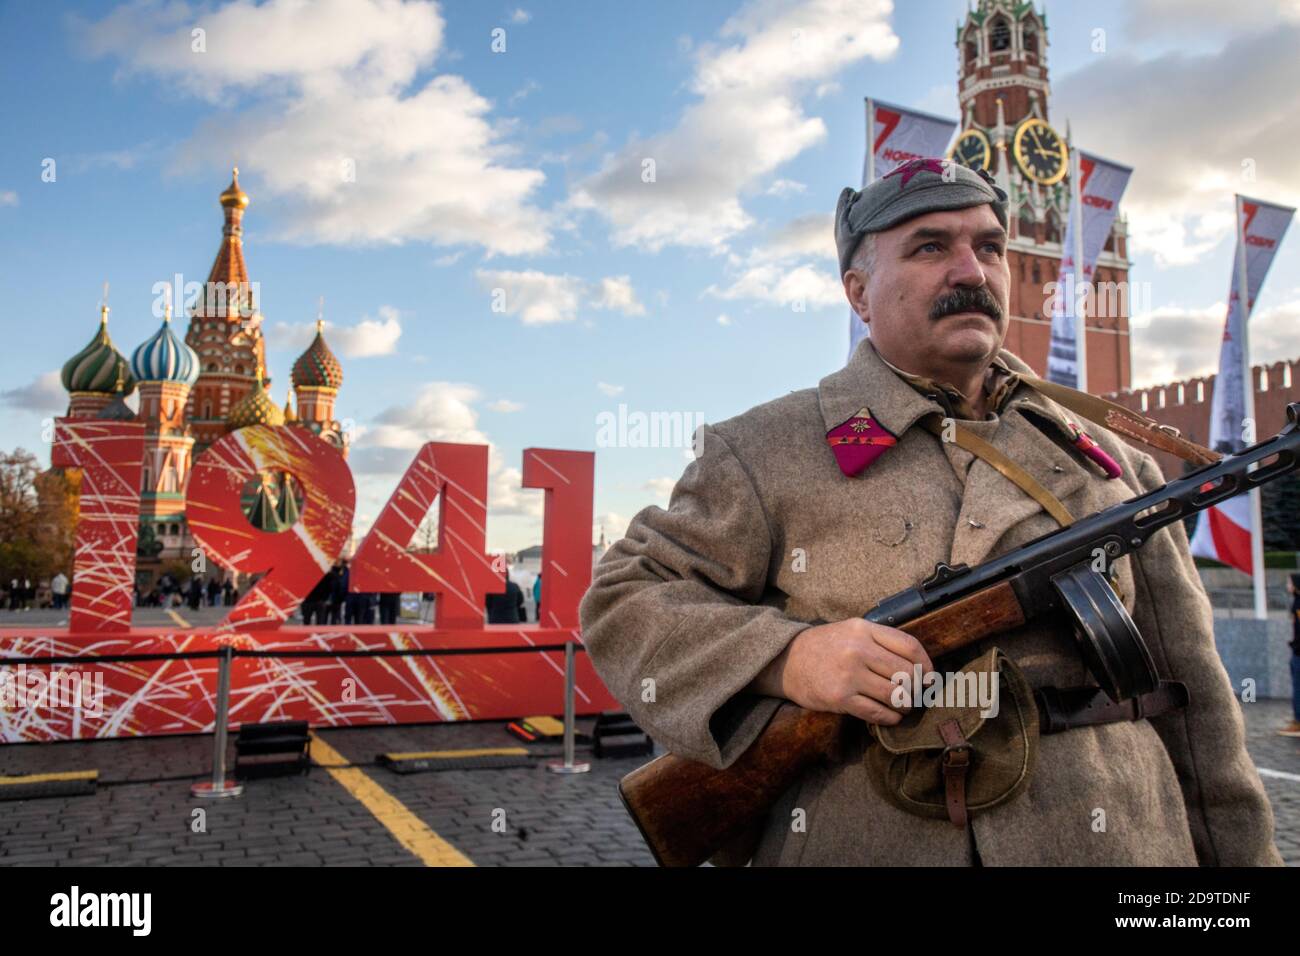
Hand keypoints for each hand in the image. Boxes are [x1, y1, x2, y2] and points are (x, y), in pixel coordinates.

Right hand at [758, 618, 933, 724]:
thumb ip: (881, 641)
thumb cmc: (825, 647)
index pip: (910, 646)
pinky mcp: (840, 698)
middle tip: (915, 695)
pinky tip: (890, 715)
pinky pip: (877, 712)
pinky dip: (890, 717)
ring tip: (903, 706)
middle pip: (907, 674)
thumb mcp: (852, 631)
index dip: (927, 665)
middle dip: (917, 689)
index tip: (929, 677)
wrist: (787, 660)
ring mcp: (848, 675)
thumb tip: (920, 665)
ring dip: (905, 705)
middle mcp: (858, 650)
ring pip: (896, 695)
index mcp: (864, 629)